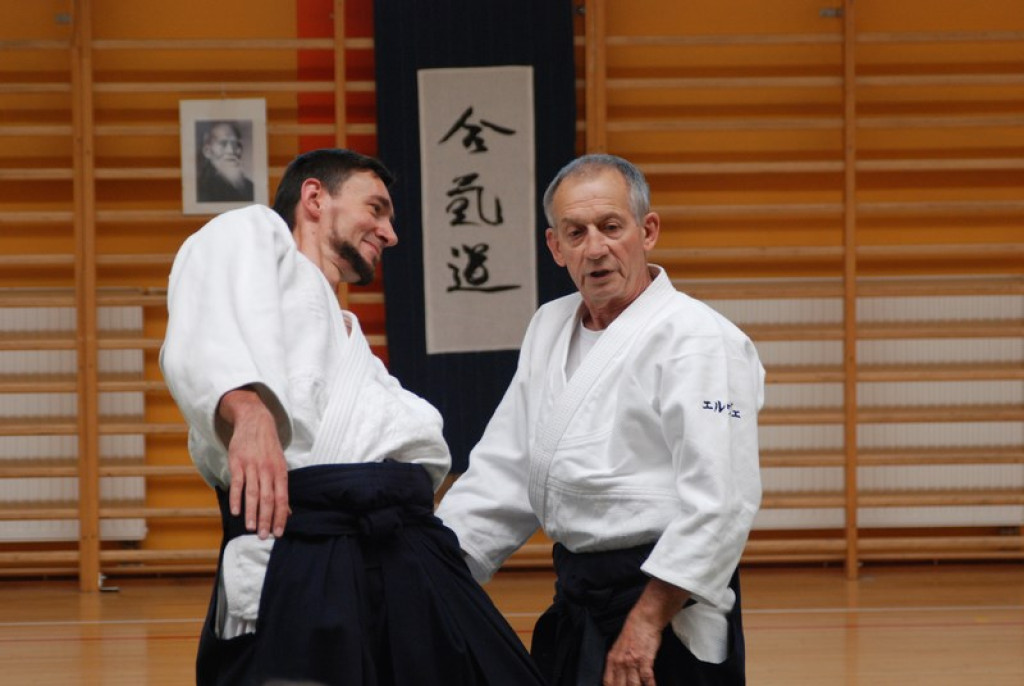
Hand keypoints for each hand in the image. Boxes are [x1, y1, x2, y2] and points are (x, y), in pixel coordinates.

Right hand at [219, 388, 289, 538]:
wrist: (255, 420)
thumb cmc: (269, 447)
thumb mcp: (279, 465)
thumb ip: (281, 489)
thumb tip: (287, 512)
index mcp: (280, 472)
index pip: (282, 498)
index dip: (281, 516)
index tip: (279, 532)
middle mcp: (268, 470)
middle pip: (268, 499)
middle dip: (267, 519)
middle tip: (265, 537)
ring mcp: (252, 466)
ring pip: (252, 493)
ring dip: (252, 513)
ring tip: (252, 529)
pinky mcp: (237, 462)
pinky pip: (237, 483)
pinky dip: (236, 498)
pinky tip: (235, 512)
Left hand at [603, 577, 689, 685]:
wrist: (643, 619)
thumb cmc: (633, 634)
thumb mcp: (618, 648)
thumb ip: (616, 664)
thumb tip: (617, 679)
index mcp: (612, 660)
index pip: (608, 682)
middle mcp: (620, 662)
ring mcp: (632, 662)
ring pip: (632, 685)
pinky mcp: (645, 659)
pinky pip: (647, 678)